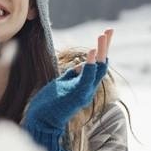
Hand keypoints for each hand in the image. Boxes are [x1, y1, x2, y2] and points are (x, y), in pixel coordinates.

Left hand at [22, 29, 112, 150]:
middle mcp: (89, 89)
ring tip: (102, 36)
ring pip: (98, 69)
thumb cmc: (49, 103)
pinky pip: (87, 77)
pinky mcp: (77, 94)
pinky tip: (92, 52)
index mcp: (85, 85)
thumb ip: (72, 74)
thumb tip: (81, 64)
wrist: (41, 121)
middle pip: (102, 65)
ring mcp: (84, 92)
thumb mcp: (62, 84)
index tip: (104, 34)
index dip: (101, 49)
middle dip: (106, 46)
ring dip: (100, 51)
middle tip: (110, 29)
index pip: (98, 65)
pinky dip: (91, 64)